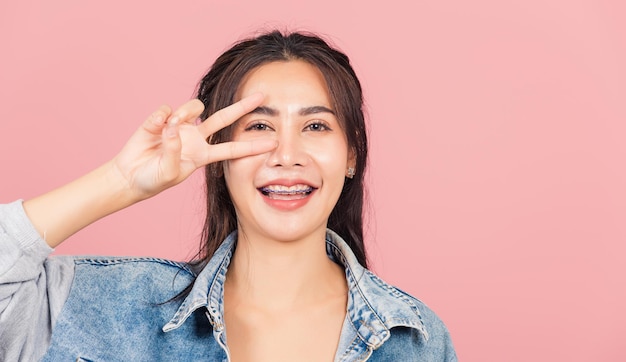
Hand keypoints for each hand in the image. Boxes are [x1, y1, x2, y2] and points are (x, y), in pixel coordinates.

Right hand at [112, 93, 275, 200]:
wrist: (129, 177)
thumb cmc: (153, 180)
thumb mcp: (169, 173)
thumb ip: (174, 151)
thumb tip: (174, 127)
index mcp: (202, 155)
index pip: (232, 149)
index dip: (252, 145)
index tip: (273, 142)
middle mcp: (195, 138)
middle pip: (224, 118)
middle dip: (243, 107)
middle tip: (262, 95)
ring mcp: (179, 126)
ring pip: (194, 107)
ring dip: (184, 114)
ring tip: (168, 129)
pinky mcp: (161, 119)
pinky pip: (166, 109)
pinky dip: (161, 118)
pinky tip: (154, 128)